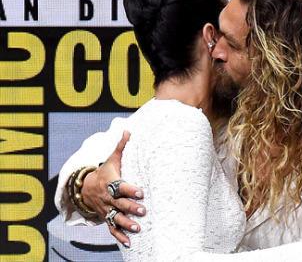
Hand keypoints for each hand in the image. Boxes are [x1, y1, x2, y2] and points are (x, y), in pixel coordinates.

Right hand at [80, 131, 145, 246]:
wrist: (84, 188)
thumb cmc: (104, 172)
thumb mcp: (112, 159)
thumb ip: (121, 147)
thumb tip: (129, 131)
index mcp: (111, 183)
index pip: (121, 186)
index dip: (130, 189)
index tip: (141, 192)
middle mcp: (108, 198)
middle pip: (120, 204)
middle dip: (131, 208)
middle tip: (143, 211)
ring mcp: (107, 209)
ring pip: (116, 218)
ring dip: (126, 224)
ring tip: (138, 228)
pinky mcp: (106, 218)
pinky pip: (111, 229)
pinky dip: (119, 237)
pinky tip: (129, 243)